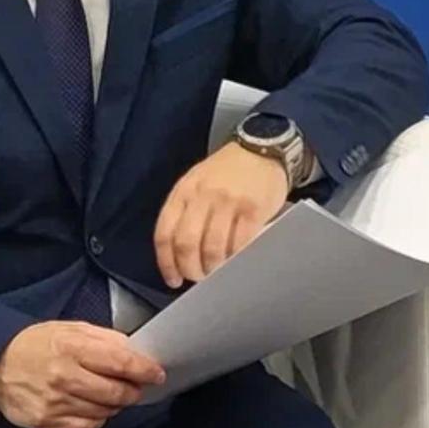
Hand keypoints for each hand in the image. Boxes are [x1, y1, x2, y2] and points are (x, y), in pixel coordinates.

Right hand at [0, 321, 165, 427]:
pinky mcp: (46, 422)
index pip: (119, 361)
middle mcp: (64, 376)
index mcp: (72, 347)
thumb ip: (105, 338)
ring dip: (117, 405)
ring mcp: (54, 402)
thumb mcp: (71, 329)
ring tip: (115, 395)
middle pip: (115, 391)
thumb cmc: (38, 343)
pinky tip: (97, 408)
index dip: (143, 369)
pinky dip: (99, 419)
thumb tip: (135, 351)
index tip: (158, 374)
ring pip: (104, 411)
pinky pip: (86, 427)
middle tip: (138, 387)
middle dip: (134, 390)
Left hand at [153, 142, 289, 288]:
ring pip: (212, 248)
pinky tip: (235, 262)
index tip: (174, 279)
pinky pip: (239, 244)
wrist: (263, 148)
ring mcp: (229, 202)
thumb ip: (186, 211)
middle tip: (198, 278)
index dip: (166, 263)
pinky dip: (235, 260)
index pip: (165, 233)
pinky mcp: (253, 210)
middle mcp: (204, 195)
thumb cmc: (228, 170)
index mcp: (184, 190)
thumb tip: (179, 254)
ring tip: (217, 272)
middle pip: (186, 244)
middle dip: (190, 269)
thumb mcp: (197, 181)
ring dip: (213, 269)